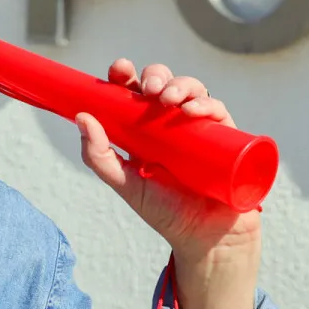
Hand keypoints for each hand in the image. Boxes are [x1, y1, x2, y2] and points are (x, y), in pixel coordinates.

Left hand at [78, 59, 260, 308]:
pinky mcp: (226, 138)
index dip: (126, 76)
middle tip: (147, 90)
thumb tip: (82, 118)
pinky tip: (192, 112)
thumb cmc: (165, 211)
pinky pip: (218, 111)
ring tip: (168, 99)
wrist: (205, 239)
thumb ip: (99, 156)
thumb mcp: (125, 184)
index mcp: (143, 128)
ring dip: (180, 85)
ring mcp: (199, 129)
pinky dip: (206, 104)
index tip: (119, 70)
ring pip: (192, 90)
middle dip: (155, 76)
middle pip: (163, 84)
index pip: (133, 93)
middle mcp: (171, 124)